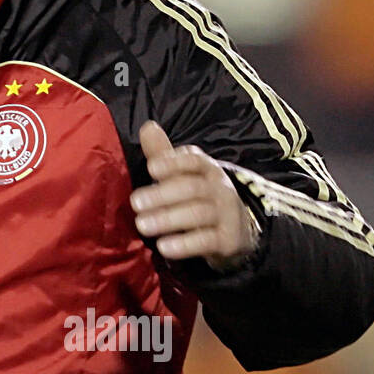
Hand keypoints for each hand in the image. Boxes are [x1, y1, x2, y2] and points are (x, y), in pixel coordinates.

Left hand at [130, 121, 259, 271]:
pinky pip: (207, 241)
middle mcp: (220, 189)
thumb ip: (163, 155)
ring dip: (168, 219)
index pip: (195, 161)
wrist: (238, 231)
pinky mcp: (228, 241)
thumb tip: (147, 126)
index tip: (151, 168)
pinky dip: (185, 244)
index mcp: (208, 170)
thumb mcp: (183, 176)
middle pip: (193, 188)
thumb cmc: (200, 198)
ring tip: (142, 225)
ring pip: (198, 214)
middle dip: (163, 194)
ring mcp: (227, 215)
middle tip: (135, 203)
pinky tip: (164, 247)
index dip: (174, 163)